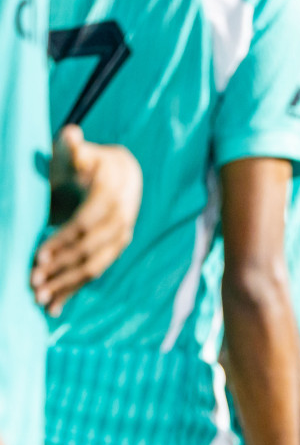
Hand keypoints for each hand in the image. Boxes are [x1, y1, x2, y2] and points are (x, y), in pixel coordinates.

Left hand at [33, 126, 141, 314]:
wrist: (119, 173)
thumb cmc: (87, 160)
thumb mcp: (78, 151)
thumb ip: (74, 146)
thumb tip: (71, 135)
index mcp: (111, 195)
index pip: (85, 223)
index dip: (62, 241)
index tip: (37, 256)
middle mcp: (122, 219)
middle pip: (90, 250)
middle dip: (61, 269)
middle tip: (32, 282)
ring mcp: (121, 236)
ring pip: (95, 266)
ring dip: (67, 285)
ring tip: (40, 299)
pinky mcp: (114, 250)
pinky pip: (95, 273)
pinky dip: (74, 291)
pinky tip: (54, 309)